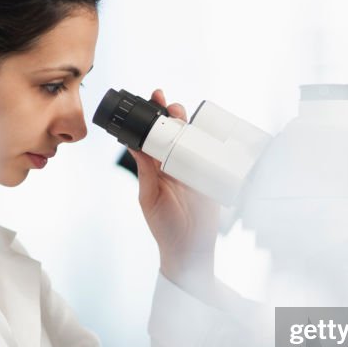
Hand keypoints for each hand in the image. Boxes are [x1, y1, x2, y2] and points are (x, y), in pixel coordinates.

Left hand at [130, 89, 219, 296]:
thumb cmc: (164, 226)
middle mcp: (176, 164)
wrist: (189, 248)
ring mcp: (195, 170)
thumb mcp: (150, 195)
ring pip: (195, 141)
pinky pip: (213, 156)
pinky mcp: (212, 178)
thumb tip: (133, 144)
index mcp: (157, 166)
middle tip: (172, 105)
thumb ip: (145, 170)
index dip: (154, 117)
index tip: (154, 98)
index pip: (155, 136)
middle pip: (177, 132)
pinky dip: (214, 143)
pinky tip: (212, 132)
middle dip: (174, 115)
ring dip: (191, 125)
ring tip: (184, 115)